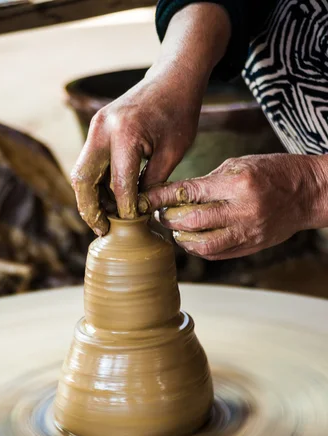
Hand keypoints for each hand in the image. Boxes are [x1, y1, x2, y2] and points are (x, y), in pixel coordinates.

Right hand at [71, 70, 200, 235]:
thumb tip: (137, 212)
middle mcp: (102, 129)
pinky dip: (95, 184)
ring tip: (105, 219)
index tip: (132, 225)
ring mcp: (95, 127)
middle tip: (102, 230)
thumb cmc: (179, 112)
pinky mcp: (96, 129)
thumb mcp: (172, 152)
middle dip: (90, 209)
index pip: (119, 185)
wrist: (172, 77)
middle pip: (83, 180)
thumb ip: (152, 183)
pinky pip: (88, 163)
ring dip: (90, 199)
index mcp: (125, 134)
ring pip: (81, 173)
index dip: (124, 210)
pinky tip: (109, 200)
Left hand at [139, 154, 327, 259]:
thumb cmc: (274, 172)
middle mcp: (242, 211)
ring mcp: (247, 233)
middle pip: (191, 223)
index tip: (144, 199)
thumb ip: (209, 182)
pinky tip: (193, 240)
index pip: (189, 192)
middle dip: (168, 220)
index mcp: (237, 184)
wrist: (309, 193)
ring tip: (176, 230)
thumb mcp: (241, 164)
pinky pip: (217, 254)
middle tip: (160, 215)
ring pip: (202, 246)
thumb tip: (177, 195)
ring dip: (182, 239)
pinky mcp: (251, 248)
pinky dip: (199, 249)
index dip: (161, 197)